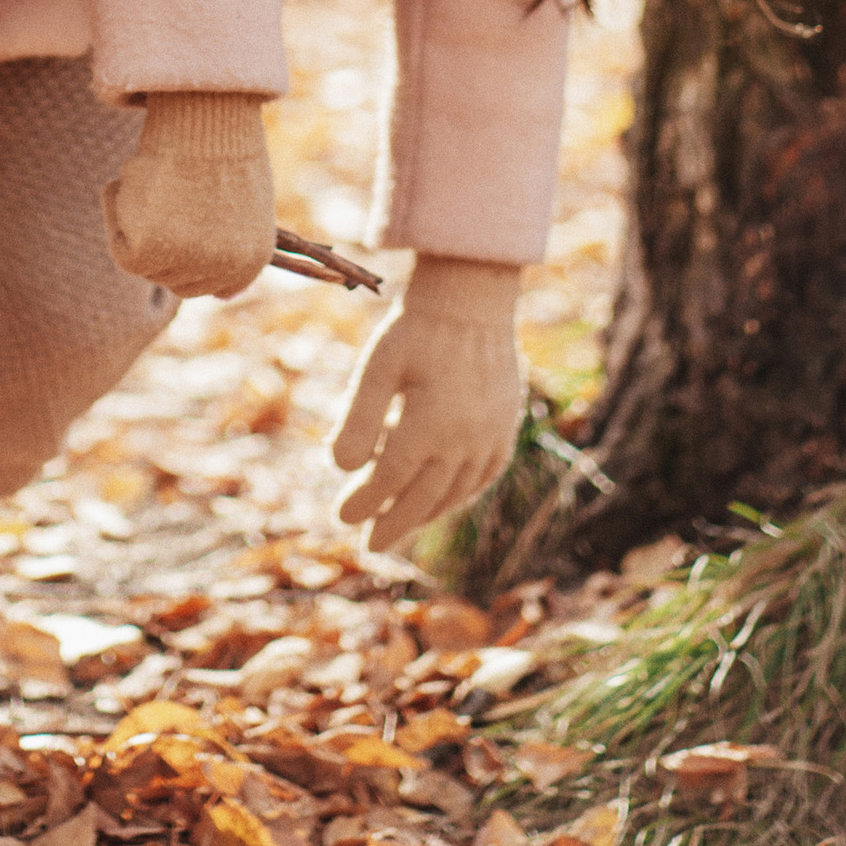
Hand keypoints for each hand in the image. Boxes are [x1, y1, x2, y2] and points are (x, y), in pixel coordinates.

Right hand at [101, 93, 274, 296]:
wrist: (206, 114)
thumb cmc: (220, 139)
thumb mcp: (238, 198)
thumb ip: (226, 239)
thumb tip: (215, 281)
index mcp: (252, 258)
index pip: (215, 286)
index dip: (192, 256)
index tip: (180, 225)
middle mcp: (223, 270)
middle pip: (177, 280)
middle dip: (164, 244)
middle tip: (163, 195)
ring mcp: (186, 264)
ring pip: (147, 264)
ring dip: (140, 225)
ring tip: (155, 179)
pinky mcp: (148, 253)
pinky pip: (120, 246)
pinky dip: (117, 212)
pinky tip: (134, 180)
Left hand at [332, 255, 525, 554]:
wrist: (473, 300)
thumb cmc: (416, 329)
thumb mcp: (378, 366)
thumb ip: (359, 418)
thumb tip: (339, 468)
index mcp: (430, 425)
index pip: (389, 480)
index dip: (363, 502)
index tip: (340, 517)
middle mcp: (466, 441)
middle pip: (422, 497)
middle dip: (391, 523)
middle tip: (368, 544)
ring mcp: (491, 439)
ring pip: (453, 494)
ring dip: (423, 515)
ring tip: (396, 527)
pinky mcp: (506, 432)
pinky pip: (481, 479)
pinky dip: (457, 497)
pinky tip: (439, 502)